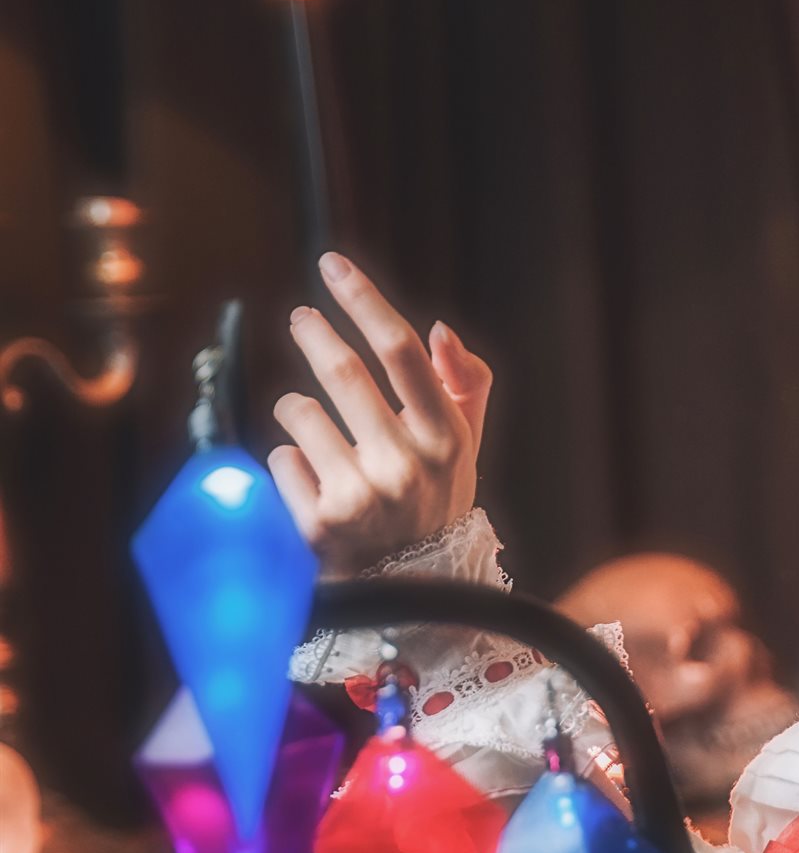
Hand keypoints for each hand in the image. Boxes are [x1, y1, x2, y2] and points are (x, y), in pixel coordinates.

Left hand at [270, 252, 491, 568]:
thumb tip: (437, 329)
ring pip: (299, 413)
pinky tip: (311, 483)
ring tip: (314, 427)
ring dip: (297, 410)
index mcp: (444, 438)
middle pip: (343, 373)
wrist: (408, 586)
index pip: (400, 352)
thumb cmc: (432, 501)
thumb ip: (464, 383)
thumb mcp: (463, 446)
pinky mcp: (317, 523)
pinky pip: (280, 459)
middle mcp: (405, 466)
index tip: (333, 265)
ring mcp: (359, 496)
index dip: (363, 300)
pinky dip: (288, 461)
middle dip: (313, 335)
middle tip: (302, 320)